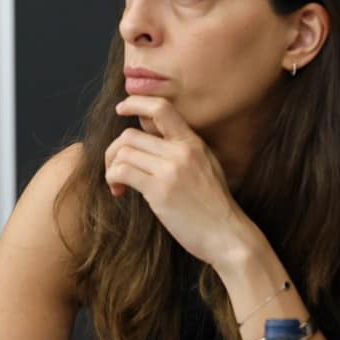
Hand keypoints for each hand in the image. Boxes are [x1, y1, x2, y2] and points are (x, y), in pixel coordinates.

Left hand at [106, 95, 255, 266]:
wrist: (228, 236)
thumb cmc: (213, 206)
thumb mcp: (205, 167)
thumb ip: (181, 151)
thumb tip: (148, 140)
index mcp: (193, 143)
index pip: (162, 108)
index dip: (135, 103)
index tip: (121, 109)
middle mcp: (182, 152)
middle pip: (130, 135)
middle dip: (113, 151)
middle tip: (114, 169)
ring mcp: (171, 170)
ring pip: (123, 153)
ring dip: (111, 168)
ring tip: (118, 184)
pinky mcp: (160, 190)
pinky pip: (122, 171)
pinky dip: (112, 179)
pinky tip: (119, 191)